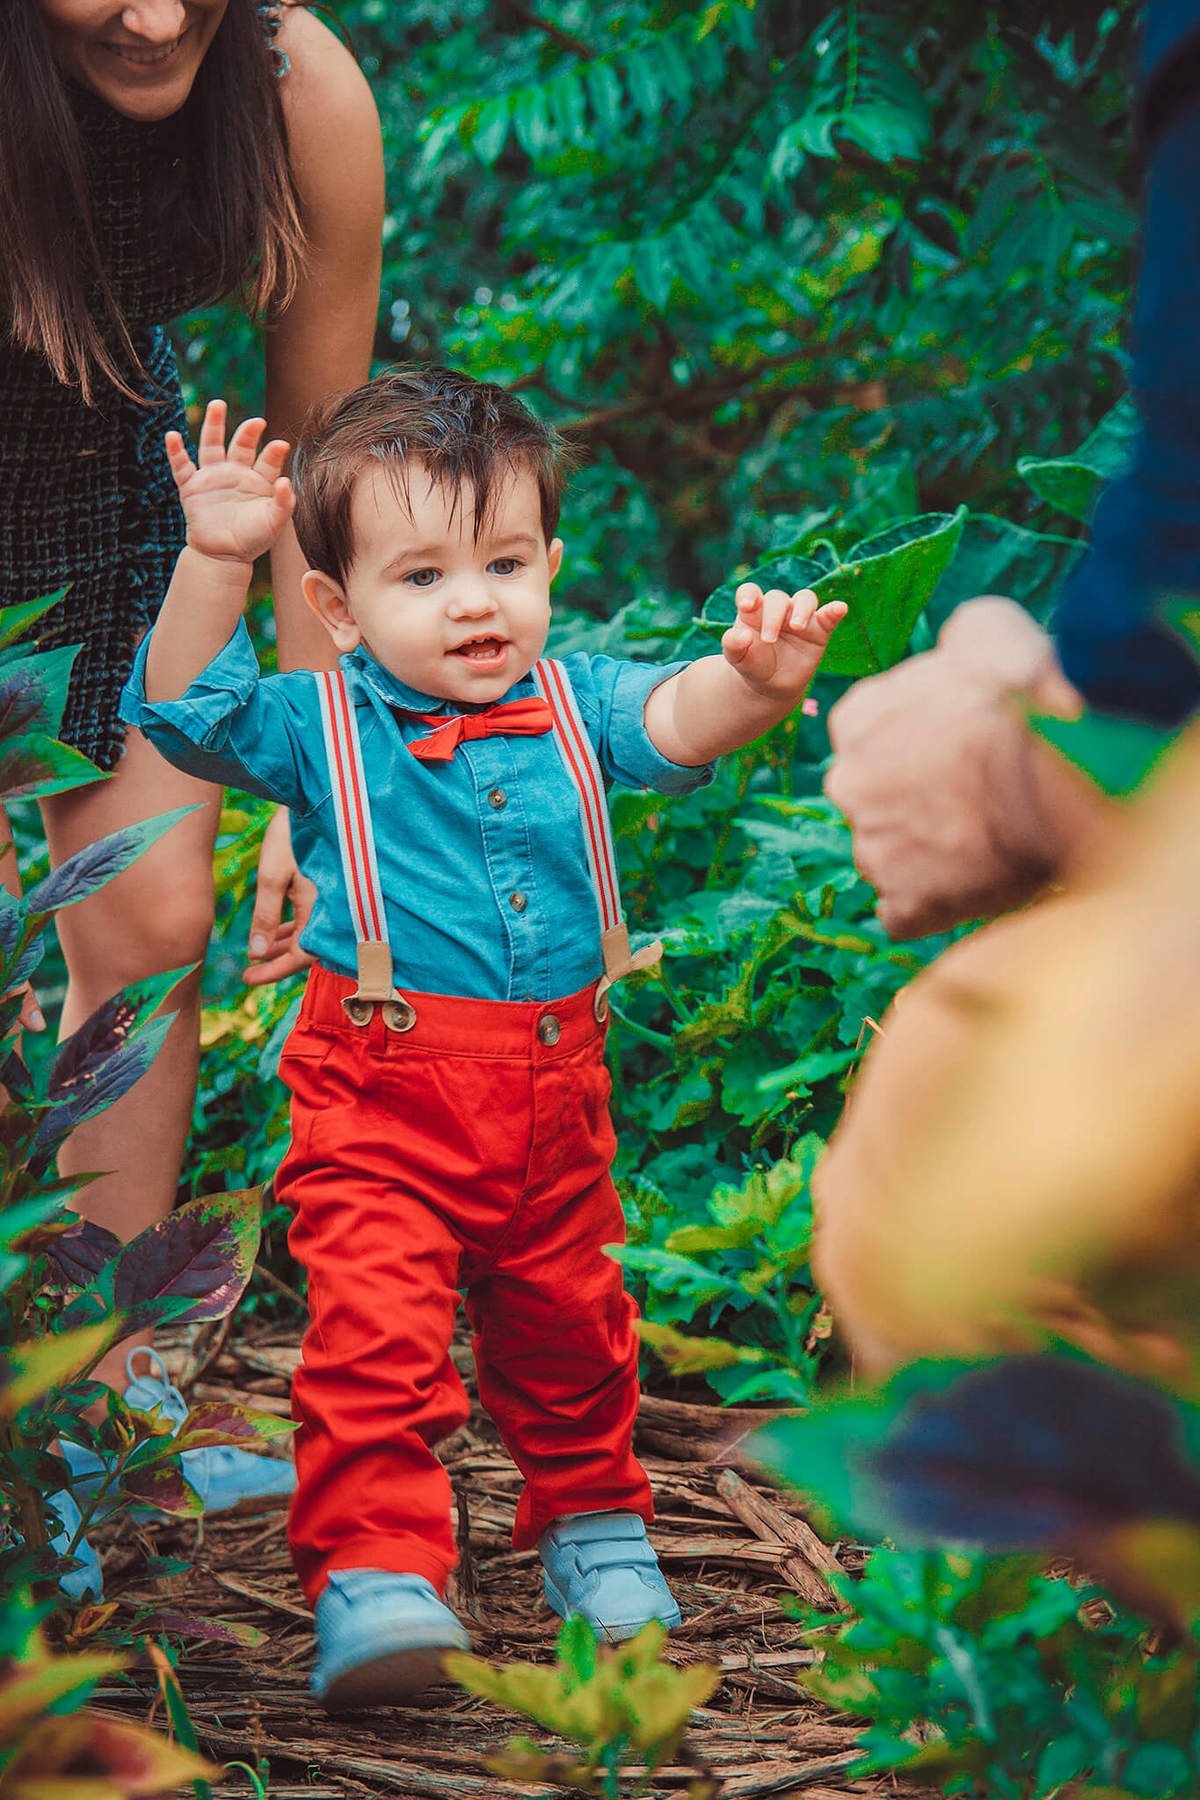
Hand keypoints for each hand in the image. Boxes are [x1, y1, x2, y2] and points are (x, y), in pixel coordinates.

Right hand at [166, 400, 293, 567]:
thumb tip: (286, 481)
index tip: (280, 445)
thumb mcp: (273, 524)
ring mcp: (213, 477)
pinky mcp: (192, 487)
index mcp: (258, 480)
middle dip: (248, 432)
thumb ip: (283, 503)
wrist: (223, 558)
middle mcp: (236, 473)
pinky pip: (181, 466)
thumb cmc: (252, 540)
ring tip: (218, 404)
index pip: (267, 460)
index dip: (273, 453)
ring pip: (212, 445)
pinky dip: (175, 451)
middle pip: (241, 445)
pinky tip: (172, 435)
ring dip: (214, 425)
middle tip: (257, 422)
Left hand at [243, 807, 315, 986]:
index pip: (300, 956)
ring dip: (284, 945)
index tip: (248, 980)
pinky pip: (311, 919)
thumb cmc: (294, 836)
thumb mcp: (273, 876)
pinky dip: (292, 928)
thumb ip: (266, 916)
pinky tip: (276, 931)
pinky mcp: (328, 889)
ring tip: (259, 954)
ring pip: (308, 933)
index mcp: (322, 910)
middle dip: (277, 962)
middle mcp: (333, 909)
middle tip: (249, 973)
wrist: (315, 800)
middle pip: (306, 949)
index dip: (274, 972)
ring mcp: (332, 900)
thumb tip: (257, 954)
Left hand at [722, 584, 845, 700]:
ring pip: (805, 598)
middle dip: (772, 617)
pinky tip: (840, 608)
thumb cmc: (753, 665)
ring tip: (797, 627)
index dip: (748, 594)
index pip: (750, 592)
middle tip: (768, 640)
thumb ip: (733, 647)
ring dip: (802, 609)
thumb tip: (740, 635)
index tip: (746, 606)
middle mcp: (777, 609)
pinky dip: (835, 610)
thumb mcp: (738, 660)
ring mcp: (799, 617)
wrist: (771, 685)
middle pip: (777, 599)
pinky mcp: (819, 629)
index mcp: (754, 611)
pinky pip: (828, 616)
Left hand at [825, 597, 1109, 937]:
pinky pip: (907, 912)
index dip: (916, 749)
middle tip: (975, 804)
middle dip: (914, 805)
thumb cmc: (1025, 699)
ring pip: (890, 858)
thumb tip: (963, 645)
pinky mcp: (905, 903)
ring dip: (929, 856)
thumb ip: (960, 640)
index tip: (956, 756)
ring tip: (986, 845)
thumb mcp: (991, 632)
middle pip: (874, 801)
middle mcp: (848, 784)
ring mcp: (873, 848)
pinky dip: (935, 906)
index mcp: (855, 720)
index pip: (867, 740)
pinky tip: (973, 885)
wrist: (1060, 777)